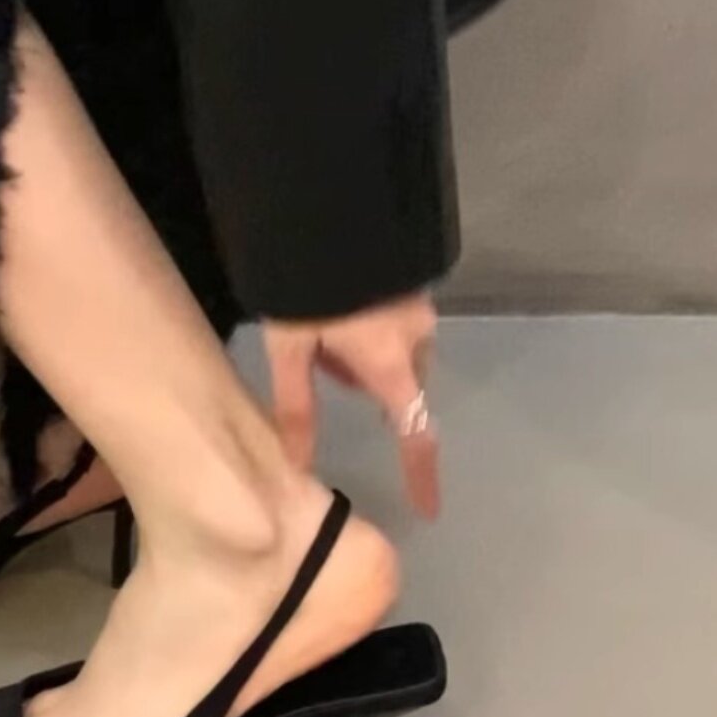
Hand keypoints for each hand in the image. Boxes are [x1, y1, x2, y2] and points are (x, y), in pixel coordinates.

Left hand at [263, 293, 439, 516]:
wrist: (327, 208)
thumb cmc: (306, 285)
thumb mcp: (289, 348)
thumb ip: (295, 408)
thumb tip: (298, 465)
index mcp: (391, 363)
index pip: (415, 434)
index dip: (421, 474)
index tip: (428, 508)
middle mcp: (418, 339)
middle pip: (401, 389)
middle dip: (366, 388)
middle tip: (317, 360)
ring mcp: (420, 308)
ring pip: (398, 356)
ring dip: (365, 357)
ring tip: (319, 325)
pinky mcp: (413, 284)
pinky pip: (399, 327)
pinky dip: (372, 333)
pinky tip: (340, 307)